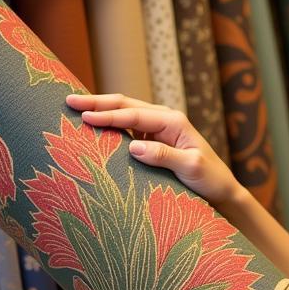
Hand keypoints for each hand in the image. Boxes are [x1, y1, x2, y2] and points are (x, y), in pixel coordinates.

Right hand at [64, 93, 240, 206]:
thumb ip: (165, 156)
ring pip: (124, 113)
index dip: (108, 115)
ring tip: (73, 107)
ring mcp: (158, 128)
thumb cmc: (210, 178)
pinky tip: (91, 126)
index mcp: (174, 121)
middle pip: (126, 106)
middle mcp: (165, 119)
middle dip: (97, 103)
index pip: (134, 114)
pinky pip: (127, 128)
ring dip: (100, 110)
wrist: (221, 189)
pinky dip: (109, 124)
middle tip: (68, 100)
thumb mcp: (191, 168)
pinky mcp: (153, 139)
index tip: (84, 116)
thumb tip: (134, 147)